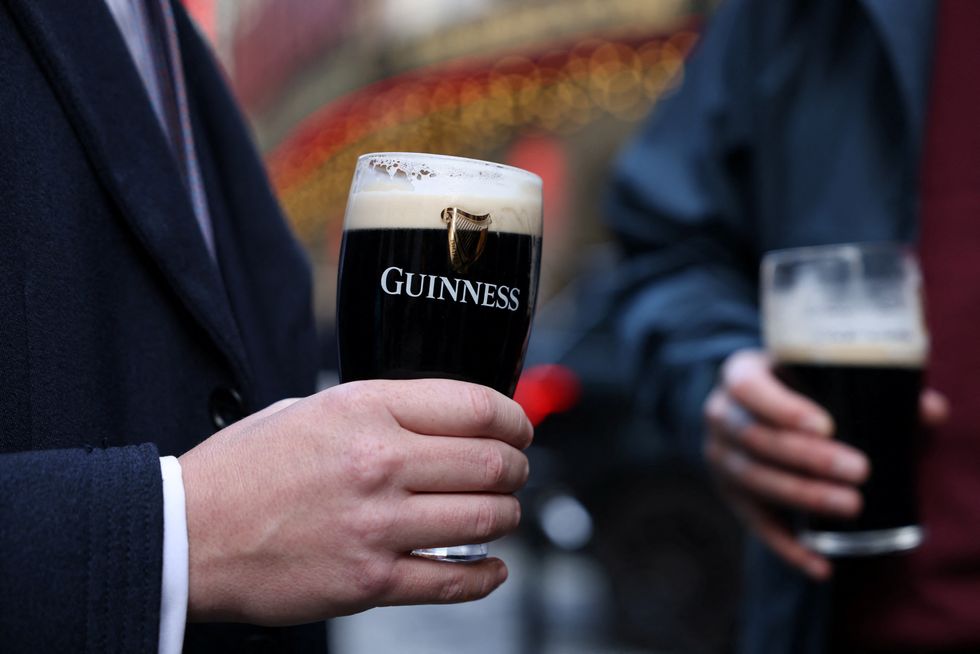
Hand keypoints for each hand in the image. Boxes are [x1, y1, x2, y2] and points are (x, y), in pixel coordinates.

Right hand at [178, 379, 532, 624]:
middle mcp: (379, 463)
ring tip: (501, 514)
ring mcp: (377, 525)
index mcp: (365, 410)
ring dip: (507, 517)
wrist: (188, 533)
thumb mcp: (309, 409)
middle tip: (516, 471)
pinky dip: (486, 575)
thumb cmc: (243, 470)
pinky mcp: (370, 581)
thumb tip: (438, 421)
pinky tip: (490, 567)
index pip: (476, 405)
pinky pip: (454, 581)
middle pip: (492, 462)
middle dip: (518, 467)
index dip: (515, 417)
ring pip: (484, 520)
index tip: (521, 427)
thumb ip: (378, 411)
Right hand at [703, 349, 947, 579]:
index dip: (782, 408)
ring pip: (754, 480)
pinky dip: (787, 547)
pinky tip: (820, 565)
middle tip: (859, 470)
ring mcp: (721, 458)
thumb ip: (875, 386)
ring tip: (851, 506)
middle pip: (755, 438)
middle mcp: (720, 415)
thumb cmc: (799, 385)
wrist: (757, 407)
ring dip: (802, 496)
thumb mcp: (819, 373)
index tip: (827, 426)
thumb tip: (931, 411)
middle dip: (807, 458)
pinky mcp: (730, 495)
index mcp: (739, 373)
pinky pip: (755, 525)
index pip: (748, 388)